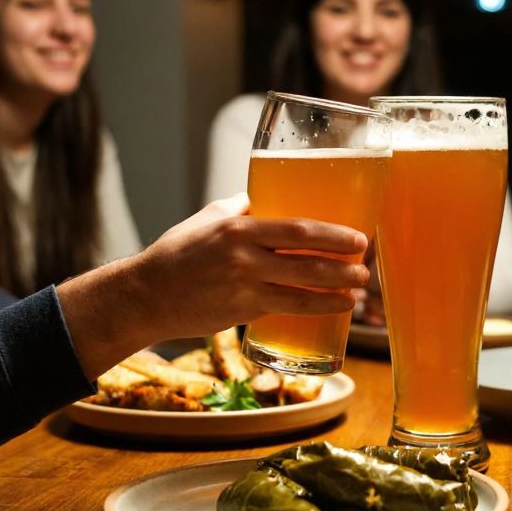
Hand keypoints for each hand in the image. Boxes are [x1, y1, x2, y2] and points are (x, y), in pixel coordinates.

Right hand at [134, 194, 370, 336]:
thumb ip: (240, 209)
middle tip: (365, 266)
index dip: (332, 234)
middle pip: (306, 259)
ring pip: (302, 290)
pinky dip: (316, 309)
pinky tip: (336, 309)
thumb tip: (267, 198)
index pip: (296, 229)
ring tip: (359, 292)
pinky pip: (287, 310)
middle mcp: (243, 257)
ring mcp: (243, 287)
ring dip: (337, 292)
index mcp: (238, 227)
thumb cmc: (177, 253)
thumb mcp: (208, 219)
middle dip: (343, 265)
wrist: (146, 295)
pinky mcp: (241, 312)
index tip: (358, 238)